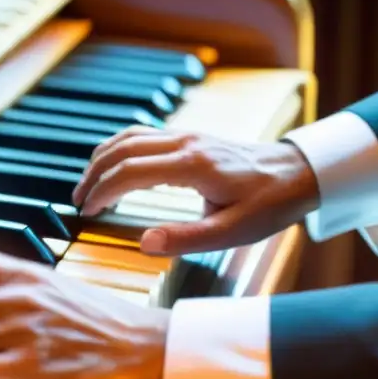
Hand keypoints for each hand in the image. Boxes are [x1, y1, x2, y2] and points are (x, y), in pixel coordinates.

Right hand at [72, 126, 319, 254]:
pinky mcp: (191, 137)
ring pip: (130, 136)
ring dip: (103, 158)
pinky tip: (114, 166)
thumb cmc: (269, 204)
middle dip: (93, 174)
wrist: (298, 173)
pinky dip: (120, 149)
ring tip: (88, 185)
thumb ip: (186, 238)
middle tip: (78, 202)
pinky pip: (144, 135)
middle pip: (121, 149)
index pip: (129, 172)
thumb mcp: (233, 231)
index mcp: (192, 165)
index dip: (101, 192)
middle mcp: (185, 143)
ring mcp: (187, 135)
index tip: (87, 212)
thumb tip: (144, 243)